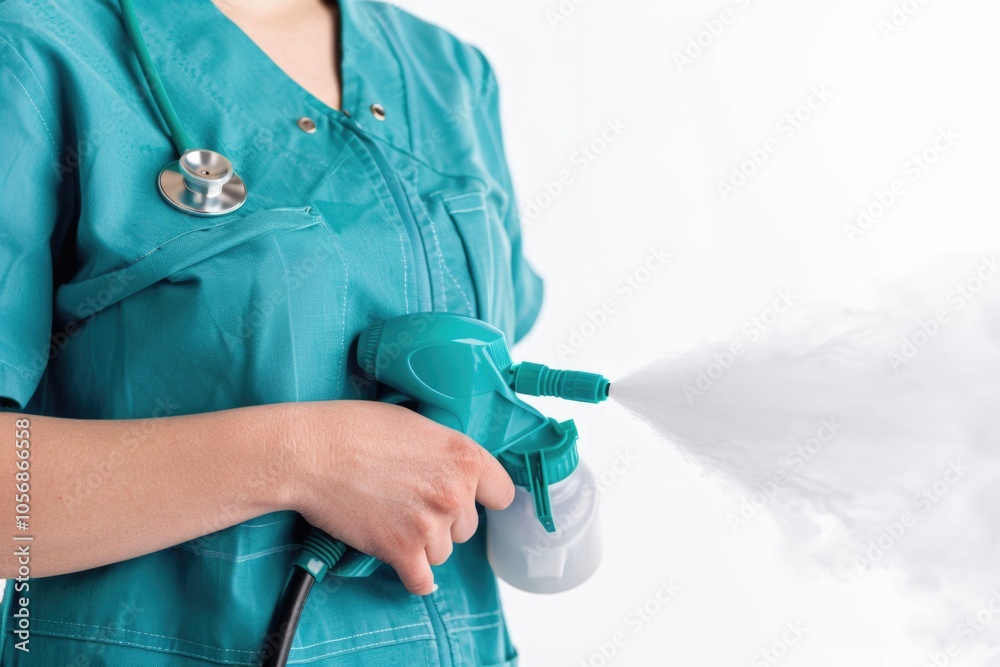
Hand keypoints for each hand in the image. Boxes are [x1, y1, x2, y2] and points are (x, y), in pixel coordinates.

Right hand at [280, 400, 514, 594]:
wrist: (314, 452)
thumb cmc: (358, 430)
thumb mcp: (419, 425)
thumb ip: (447, 453)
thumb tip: (456, 473)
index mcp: (465, 457)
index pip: (502, 494)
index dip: (484, 497)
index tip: (473, 500)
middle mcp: (455, 493)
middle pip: (467, 526)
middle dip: (444, 519)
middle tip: (411, 501)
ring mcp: (430, 525)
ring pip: (443, 552)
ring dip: (423, 543)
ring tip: (393, 518)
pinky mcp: (401, 551)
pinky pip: (422, 581)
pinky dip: (414, 577)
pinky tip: (407, 566)